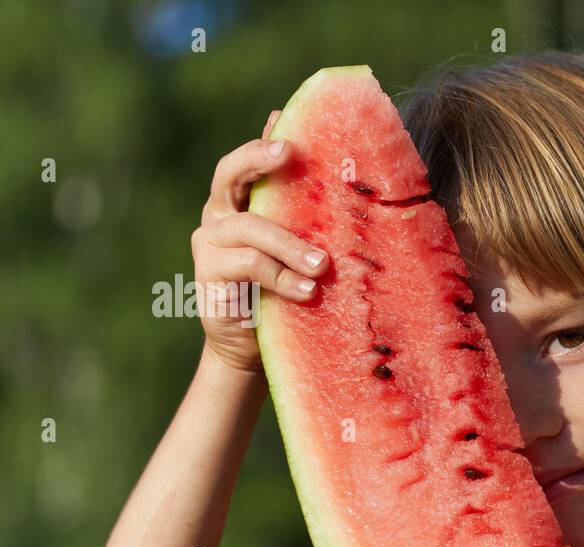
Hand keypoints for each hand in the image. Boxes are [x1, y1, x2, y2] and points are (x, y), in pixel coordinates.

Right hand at [191, 109, 330, 372]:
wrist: (251, 346)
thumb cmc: (283, 291)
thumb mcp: (298, 252)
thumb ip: (307, 219)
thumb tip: (343, 184)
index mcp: (241, 202)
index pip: (248, 162)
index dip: (263, 142)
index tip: (289, 132)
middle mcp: (220, 214)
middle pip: (229, 175)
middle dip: (259, 159)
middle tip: (290, 154)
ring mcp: (210, 242)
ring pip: (249, 226)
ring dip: (289, 244)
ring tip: (322, 265)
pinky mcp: (209, 273)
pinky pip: (248, 265)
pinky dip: (281, 276)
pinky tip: (307, 290)